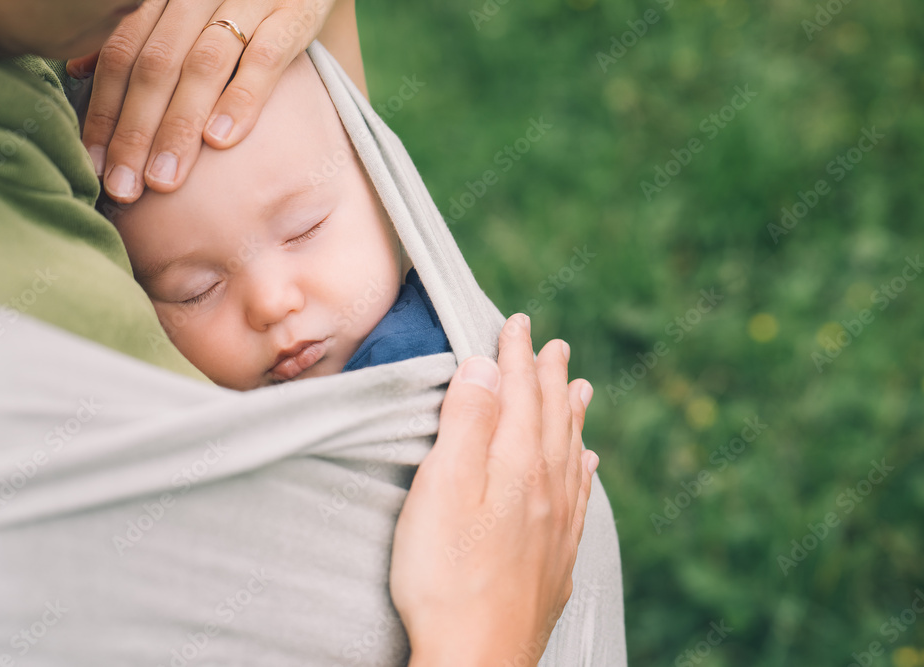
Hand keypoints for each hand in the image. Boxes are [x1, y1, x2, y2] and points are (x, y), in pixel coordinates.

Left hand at [71, 0, 335, 202]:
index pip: (121, 54)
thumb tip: (77, 71)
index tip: (96, 166)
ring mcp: (247, 0)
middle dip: (135, 132)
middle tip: (124, 188)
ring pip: (202, 66)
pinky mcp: (294, 14)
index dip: (105, 111)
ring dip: (178, 128)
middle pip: (155, 66)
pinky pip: (264, 59)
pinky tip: (220, 140)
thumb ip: (136, 34)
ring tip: (163, 180)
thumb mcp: (181, 6)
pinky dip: (241, 100)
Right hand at [390, 314, 598, 666]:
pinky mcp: (555, 559)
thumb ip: (466, 424)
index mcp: (517, 466)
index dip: (517, 356)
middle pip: (553, 420)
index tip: (517, 323)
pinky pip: (580, 498)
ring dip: (573, 417)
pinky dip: (584, 470)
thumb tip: (485, 369)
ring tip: (581, 390)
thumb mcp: (442, 488)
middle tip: (556, 346)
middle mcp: (547, 490)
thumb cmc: (446, 576)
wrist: (476, 661)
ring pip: (573, 455)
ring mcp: (556, 527)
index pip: (521, 394)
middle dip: (550, 377)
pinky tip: (589, 466)